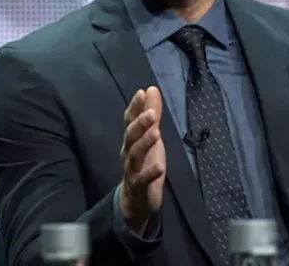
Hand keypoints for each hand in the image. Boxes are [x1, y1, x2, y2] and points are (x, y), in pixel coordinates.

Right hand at [119, 86, 165, 233]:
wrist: (136, 199)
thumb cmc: (144, 162)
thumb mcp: (151, 135)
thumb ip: (151, 113)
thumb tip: (151, 89)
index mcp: (131, 140)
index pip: (130, 121)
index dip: (135, 107)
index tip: (142, 92)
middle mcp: (128, 153)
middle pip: (131, 137)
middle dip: (140, 124)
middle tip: (152, 112)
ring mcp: (132, 170)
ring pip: (135, 156)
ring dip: (145, 144)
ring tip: (156, 133)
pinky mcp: (138, 187)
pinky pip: (142, 180)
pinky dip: (150, 173)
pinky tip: (160, 168)